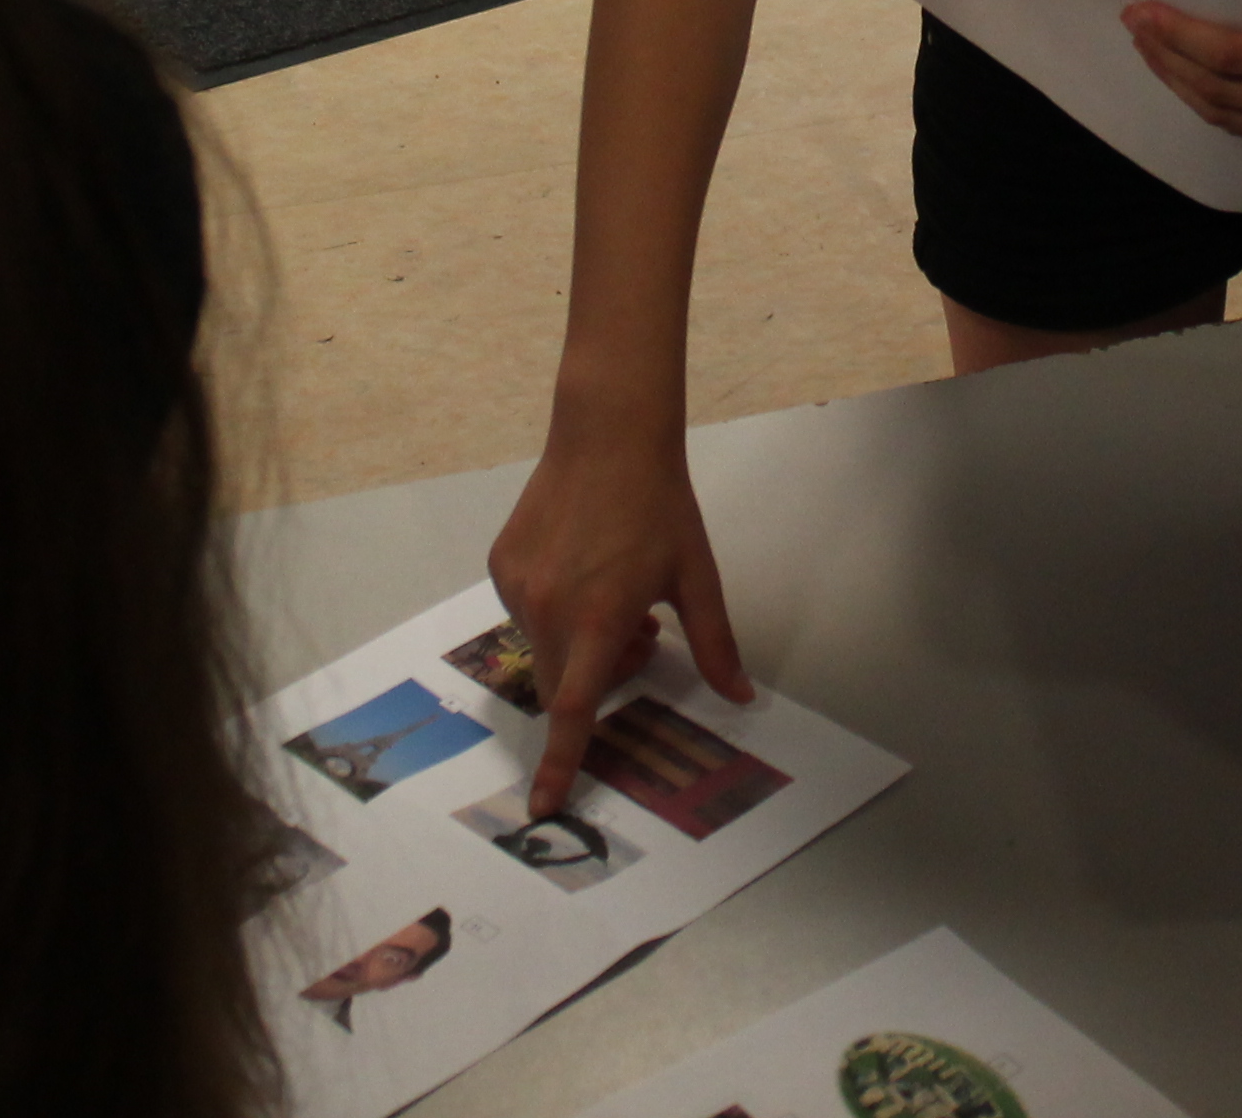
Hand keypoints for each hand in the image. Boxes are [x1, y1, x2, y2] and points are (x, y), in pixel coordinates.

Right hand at [488, 421, 752, 814]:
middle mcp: (549, 609)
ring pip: (543, 650)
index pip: (574, 709)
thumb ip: (715, 645)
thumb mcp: (696, 575)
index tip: (544, 805)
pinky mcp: (501, 565)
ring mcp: (519, 587)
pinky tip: (582, 571)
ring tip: (615, 597)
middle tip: (640, 637)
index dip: (561, 761)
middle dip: (595, 683)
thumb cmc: (659, 505)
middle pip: (560, 686)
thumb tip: (740, 697)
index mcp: (599, 618)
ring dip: (577, 646)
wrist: (606, 437)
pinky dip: (554, 613)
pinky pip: (525, 613)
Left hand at [1122, 0, 1241, 142]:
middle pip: (1217, 91)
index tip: (1141, 11)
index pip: (1228, 57)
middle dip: (1166, 58)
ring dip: (1177, 82)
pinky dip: (1202, 99)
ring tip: (1147, 46)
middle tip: (1134, 24)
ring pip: (1221, 115)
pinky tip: (1178, 72)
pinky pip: (1239, 123)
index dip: (1178, 36)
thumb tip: (1183, 10)